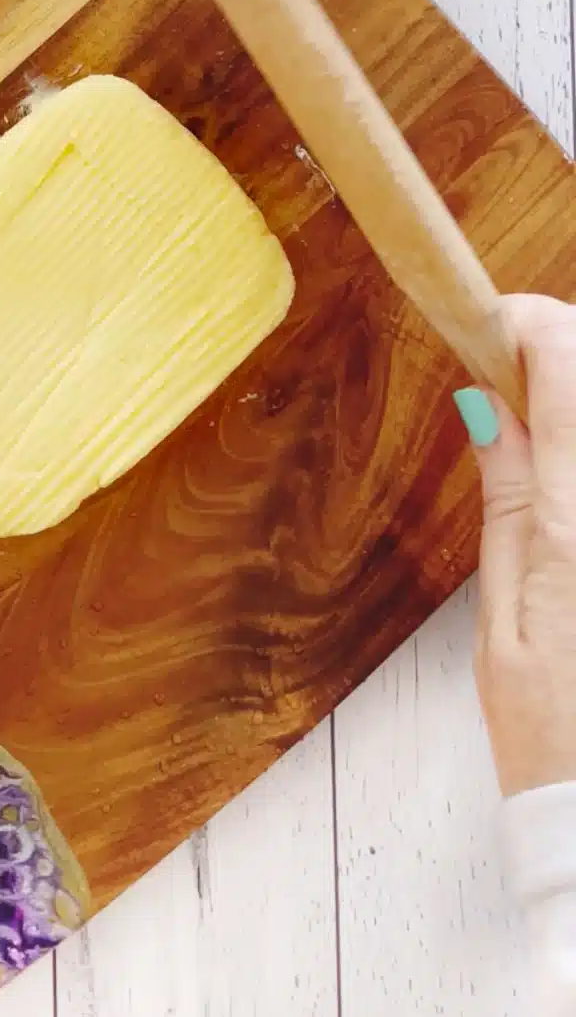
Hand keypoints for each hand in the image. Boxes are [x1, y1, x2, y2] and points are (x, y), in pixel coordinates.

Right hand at [464, 294, 575, 796]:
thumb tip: (493, 404)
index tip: (492, 324)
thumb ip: (508, 499)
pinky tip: (566, 478)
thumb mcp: (503, 618)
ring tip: (542, 437)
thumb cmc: (555, 738)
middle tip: (514, 384)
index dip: (528, 321)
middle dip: (561, 354)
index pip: (568, 361)